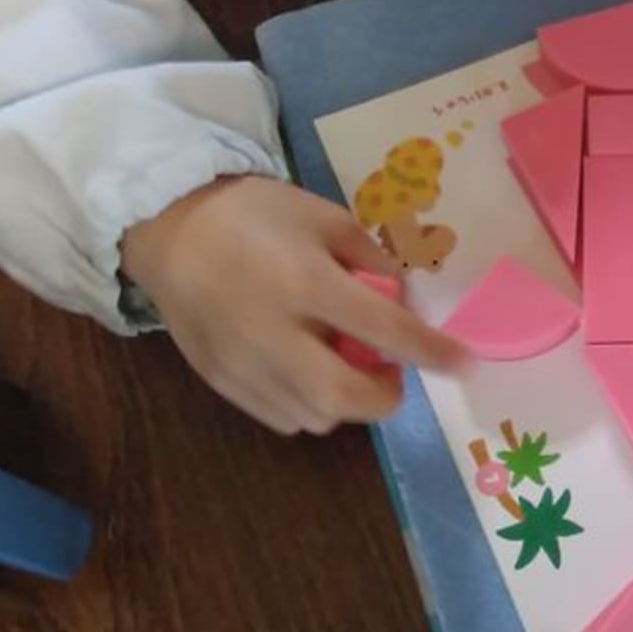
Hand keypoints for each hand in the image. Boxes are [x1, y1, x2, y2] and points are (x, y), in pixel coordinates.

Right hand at [120, 175, 465, 434]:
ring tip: (343, 364)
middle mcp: (273, 333)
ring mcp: (242, 365)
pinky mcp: (221, 383)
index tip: (465, 365)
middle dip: (384, 397)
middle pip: (343, 396)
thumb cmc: (251, 214)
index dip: (431, 352)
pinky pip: (281, 417)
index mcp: (304, 282)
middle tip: (392, 374)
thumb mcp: (321, 215)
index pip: (383, 330)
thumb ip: (368, 258)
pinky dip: (309, 406)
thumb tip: (403, 301)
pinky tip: (307, 371)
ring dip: (346, 401)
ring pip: (313, 417)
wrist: (166, 229)